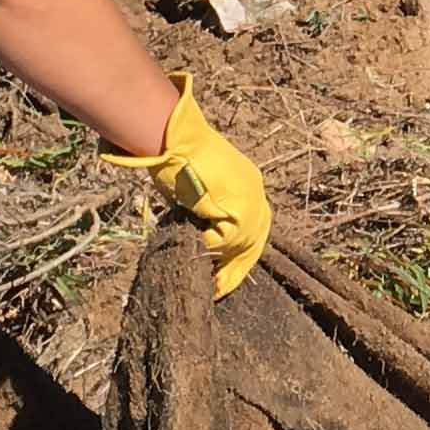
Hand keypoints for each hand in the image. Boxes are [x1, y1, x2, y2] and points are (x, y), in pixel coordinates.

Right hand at [101, 73, 273, 294]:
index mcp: (246, 184)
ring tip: (207, 278)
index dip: (237, 254)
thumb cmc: (175, 156)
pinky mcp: (242, 208)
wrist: (174, 139)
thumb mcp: (193, 187)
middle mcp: (255, 191)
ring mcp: (252, 200)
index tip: (225, 277)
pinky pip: (226, 240)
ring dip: (219, 259)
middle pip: (252, 241)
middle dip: (236, 269)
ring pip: (239, 244)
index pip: (248, 227)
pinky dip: (208, 244)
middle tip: (220, 290)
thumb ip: (202, 209)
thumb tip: (197, 235)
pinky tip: (194, 238)